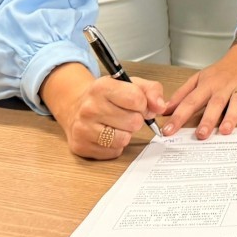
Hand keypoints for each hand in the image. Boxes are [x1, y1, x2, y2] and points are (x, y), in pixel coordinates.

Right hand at [42, 62, 165, 160]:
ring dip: (126, 134)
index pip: (136, 99)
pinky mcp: (81, 147)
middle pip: (133, 122)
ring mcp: (83, 128)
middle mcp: (89, 108)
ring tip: (117, 125)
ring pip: (123, 139)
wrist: (76, 108)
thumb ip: (152, 90)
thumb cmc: (108, 96)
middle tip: (126, 115)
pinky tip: (107, 135)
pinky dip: (115, 146)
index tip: (139, 105)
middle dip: (136, 120)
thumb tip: (161, 107)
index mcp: (102, 87)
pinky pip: (113, 152)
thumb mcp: (130, 84)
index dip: (144, 105)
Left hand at [160, 45, 236, 138]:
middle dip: (208, 119)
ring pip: (236, 102)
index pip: (190, 101)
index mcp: (208, 85)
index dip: (179, 116)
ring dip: (231, 116)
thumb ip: (183, 94)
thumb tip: (164, 109)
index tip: (168, 131)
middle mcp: (224, 87)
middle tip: (200, 135)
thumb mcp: (200, 78)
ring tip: (224, 131)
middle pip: (215, 103)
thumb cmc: (223, 70)